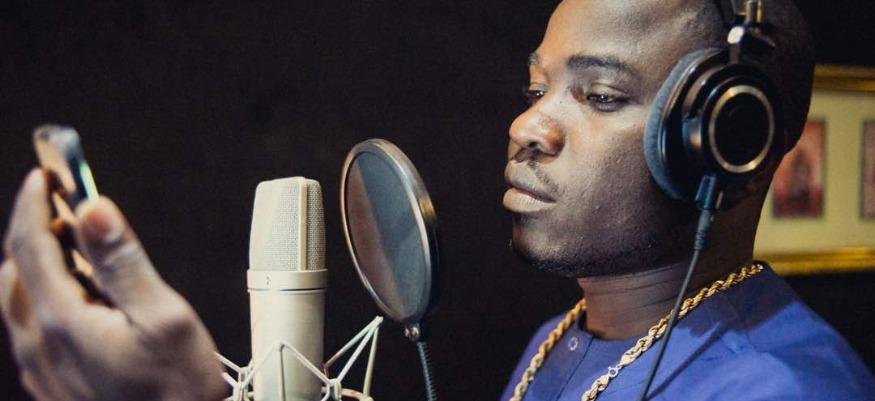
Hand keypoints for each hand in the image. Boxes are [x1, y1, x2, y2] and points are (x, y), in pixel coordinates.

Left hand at [0, 170, 225, 400]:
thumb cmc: (178, 390)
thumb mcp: (165, 318)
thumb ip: (124, 261)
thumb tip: (93, 208)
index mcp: (63, 322)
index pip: (31, 244)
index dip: (35, 203)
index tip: (45, 175)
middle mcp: (39, 345)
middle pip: (15, 270)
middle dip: (37, 232)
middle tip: (68, 211)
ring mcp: (40, 369)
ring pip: (19, 300)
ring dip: (40, 265)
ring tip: (80, 253)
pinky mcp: (50, 385)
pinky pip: (31, 328)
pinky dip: (45, 297)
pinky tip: (82, 302)